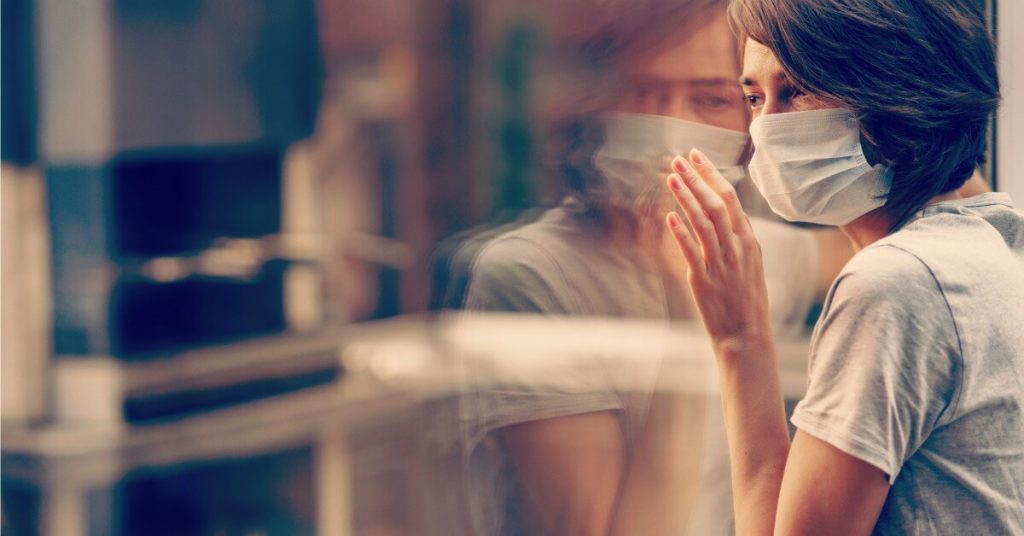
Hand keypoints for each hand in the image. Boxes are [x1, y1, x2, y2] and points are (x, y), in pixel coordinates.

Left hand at [664, 149, 771, 349]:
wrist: (747, 335)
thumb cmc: (746, 299)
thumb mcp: (750, 263)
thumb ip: (738, 237)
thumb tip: (724, 213)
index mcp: (748, 241)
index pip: (731, 197)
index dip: (712, 174)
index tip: (696, 156)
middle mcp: (737, 248)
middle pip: (717, 204)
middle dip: (697, 179)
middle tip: (678, 159)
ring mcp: (721, 264)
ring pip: (704, 223)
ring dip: (687, 198)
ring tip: (671, 178)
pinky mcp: (705, 280)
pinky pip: (692, 252)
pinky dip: (681, 232)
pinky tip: (669, 216)